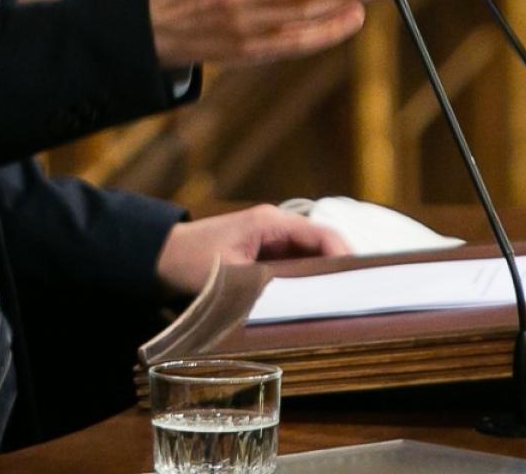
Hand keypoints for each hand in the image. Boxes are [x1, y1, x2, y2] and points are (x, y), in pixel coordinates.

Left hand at [156, 204, 351, 296]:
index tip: (362, 283)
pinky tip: (318, 300)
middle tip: (360, 298)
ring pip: (312, 255)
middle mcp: (276, 225)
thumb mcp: (232, 277)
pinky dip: (309, 279)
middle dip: (341, 269)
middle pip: (323, 244)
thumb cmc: (192, 261)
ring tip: (344, 303)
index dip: (346, 257)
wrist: (163, 255)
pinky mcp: (266, 251)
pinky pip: (297, 264)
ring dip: (326, 276)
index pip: (323, 234)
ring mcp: (272, 237)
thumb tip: (303, 304)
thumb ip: (269, 285)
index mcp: (271, 222)